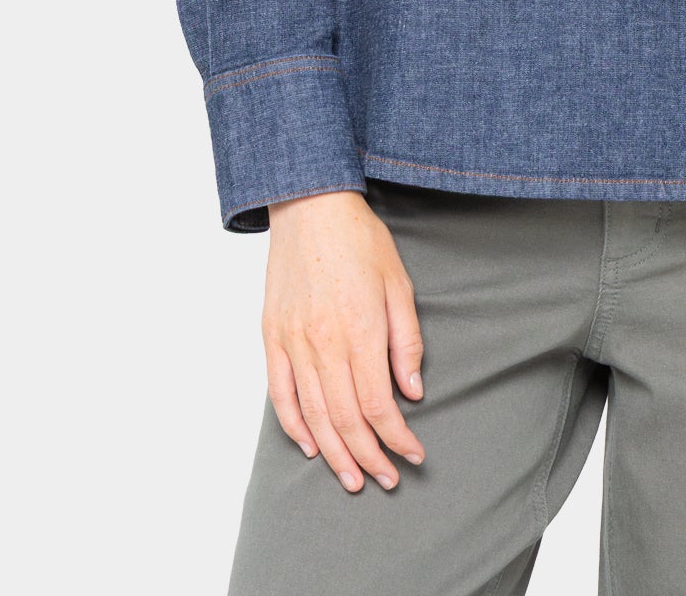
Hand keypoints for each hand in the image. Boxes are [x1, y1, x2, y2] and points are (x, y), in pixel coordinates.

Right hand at [262, 188, 426, 492]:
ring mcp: (293, 342)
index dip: (396, 438)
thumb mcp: (399, 284)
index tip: (412, 455)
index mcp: (360, 330)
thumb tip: (412, 392)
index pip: (378, 405)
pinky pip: (280, 394)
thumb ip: (406, 341)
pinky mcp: (272, 337)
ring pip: (312, 415)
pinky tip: (310, 447)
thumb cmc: (361, 241)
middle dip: (369, 456)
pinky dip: (294, 426)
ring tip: (351, 478)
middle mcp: (323, 343)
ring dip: (334, 454)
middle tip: (386, 480)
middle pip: (346, 419)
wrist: (311, 206)